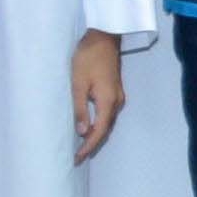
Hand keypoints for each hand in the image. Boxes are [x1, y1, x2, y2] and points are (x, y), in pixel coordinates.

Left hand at [71, 31, 125, 162]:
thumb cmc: (88, 58)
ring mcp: (118, 96)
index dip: (89, 146)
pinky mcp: (115, 91)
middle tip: (78, 157)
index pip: (99, 131)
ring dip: (96, 134)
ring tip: (82, 145)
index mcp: (108, 101)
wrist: (103, 38)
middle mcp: (116, 102)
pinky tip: (90, 126)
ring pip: (107, 122)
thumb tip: (82, 131)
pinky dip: (99, 124)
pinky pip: (108, 114)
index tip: (78, 158)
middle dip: (92, 144)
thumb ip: (80, 108)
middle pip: (105, 129)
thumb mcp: (78, 84)